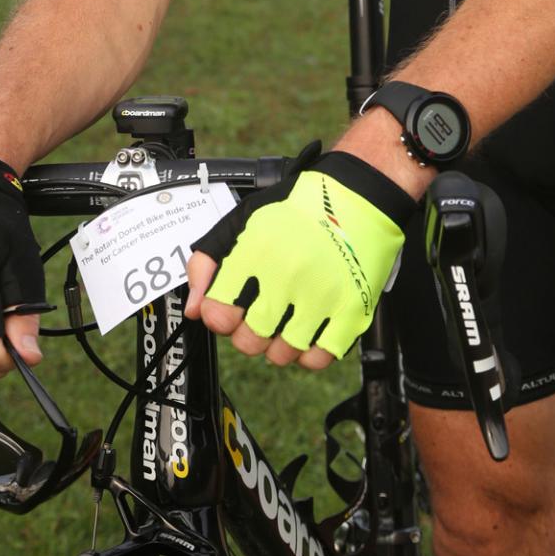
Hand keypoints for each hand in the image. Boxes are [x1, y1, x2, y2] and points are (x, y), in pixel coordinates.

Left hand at [184, 149, 414, 369]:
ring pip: (282, 355)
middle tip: (259, 312)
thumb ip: (209, 262)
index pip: (218, 314)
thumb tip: (196, 308)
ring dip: (278, 343)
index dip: (218, 315)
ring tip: (286, 318)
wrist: (358, 197)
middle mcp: (286, 276)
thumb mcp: (244, 221)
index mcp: (256, 251)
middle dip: (248, 331)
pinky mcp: (351, 311)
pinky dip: (309, 351)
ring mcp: (320, 297)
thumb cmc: (299, 209)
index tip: (227, 307)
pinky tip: (309, 328)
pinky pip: (318, 358)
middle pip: (248, 341)